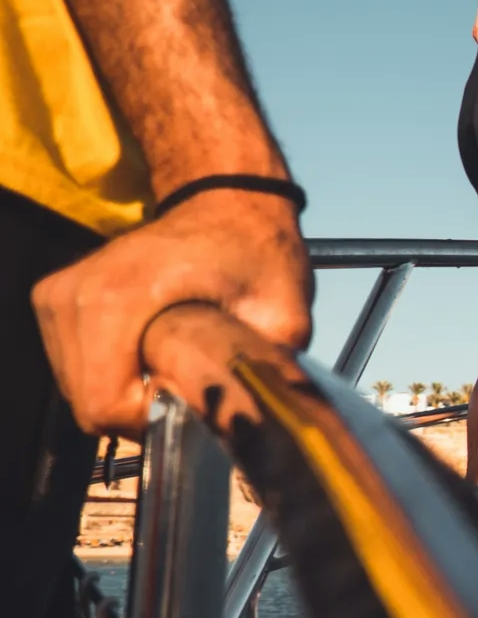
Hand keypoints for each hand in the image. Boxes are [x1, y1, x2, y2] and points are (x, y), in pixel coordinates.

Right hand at [33, 190, 311, 436]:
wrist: (222, 198)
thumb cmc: (253, 245)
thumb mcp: (284, 306)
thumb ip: (270, 364)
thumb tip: (267, 413)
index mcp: (118, 297)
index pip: (106, 406)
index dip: (153, 419)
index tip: (192, 395)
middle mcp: (73, 295)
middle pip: (89, 404)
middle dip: (140, 411)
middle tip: (187, 381)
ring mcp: (56, 297)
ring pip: (78, 389)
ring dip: (124, 392)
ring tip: (169, 361)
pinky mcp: (53, 300)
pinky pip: (74, 367)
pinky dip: (109, 372)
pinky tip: (146, 350)